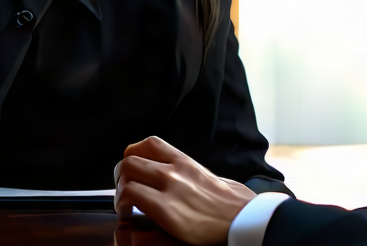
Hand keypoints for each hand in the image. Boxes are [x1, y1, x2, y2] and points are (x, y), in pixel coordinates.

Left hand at [113, 136, 254, 245]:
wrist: (247, 221)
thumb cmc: (237, 207)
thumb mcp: (217, 180)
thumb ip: (197, 176)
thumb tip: (194, 179)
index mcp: (187, 162)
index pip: (150, 144)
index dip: (133, 154)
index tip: (133, 169)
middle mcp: (175, 170)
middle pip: (131, 158)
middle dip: (121, 174)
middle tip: (124, 189)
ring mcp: (170, 187)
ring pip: (126, 173)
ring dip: (119, 190)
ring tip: (125, 205)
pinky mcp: (166, 209)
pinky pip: (131, 196)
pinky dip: (122, 204)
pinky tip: (128, 214)